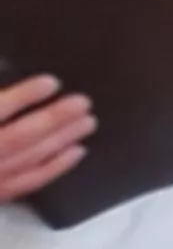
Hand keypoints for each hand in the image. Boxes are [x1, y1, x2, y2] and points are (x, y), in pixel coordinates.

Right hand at [0, 75, 96, 204]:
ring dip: (61, 139)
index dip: (24, 96)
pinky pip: (28, 183)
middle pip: (18, 137)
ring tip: (88, 121)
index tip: (51, 82)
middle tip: (83, 102)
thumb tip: (6, 65)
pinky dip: (55, 167)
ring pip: (28, 159)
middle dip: (52, 119)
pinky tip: (78, 152)